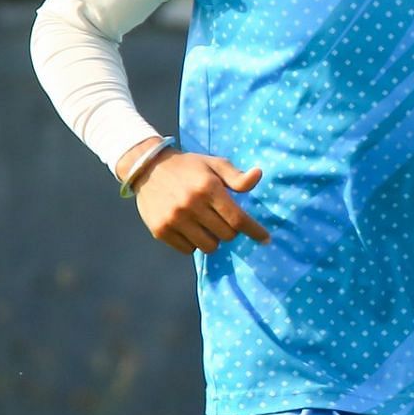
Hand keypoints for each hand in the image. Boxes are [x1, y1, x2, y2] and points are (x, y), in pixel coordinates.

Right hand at [120, 139, 269, 254]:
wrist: (147, 168)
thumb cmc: (188, 167)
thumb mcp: (214, 164)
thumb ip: (236, 176)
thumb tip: (258, 175)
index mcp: (208, 188)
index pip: (238, 218)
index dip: (254, 231)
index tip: (266, 239)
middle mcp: (191, 205)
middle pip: (226, 235)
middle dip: (231, 230)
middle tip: (223, 220)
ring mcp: (174, 220)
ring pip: (208, 246)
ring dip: (213, 239)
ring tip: (207, 225)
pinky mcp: (160, 230)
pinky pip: (188, 250)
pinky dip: (194, 243)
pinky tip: (190, 229)